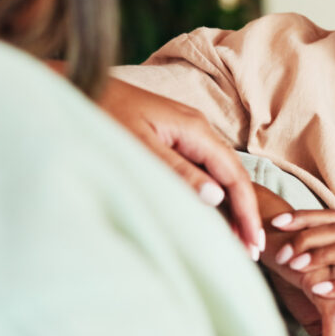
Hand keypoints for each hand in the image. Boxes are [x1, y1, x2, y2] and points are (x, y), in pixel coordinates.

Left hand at [97, 78, 262, 256]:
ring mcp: (186, 133)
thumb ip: (176, 171)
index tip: (253, 242)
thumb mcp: (140, 146)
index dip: (247, 211)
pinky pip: (202, 169)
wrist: (81, 84)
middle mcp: (197, 129)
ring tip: (237, 239)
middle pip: (232, 175)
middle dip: (245, 213)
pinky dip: (212, 194)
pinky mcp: (173, 138)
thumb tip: (215, 197)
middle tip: (251, 251)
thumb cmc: (105, 113)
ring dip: (230, 206)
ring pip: (219, 173)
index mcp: (195, 130)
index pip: (234, 176)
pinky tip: (211, 213)